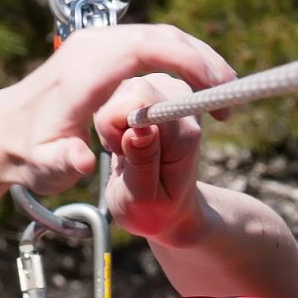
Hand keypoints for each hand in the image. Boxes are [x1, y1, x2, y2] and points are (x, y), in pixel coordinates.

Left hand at [0, 25, 233, 196]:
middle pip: (163, 36)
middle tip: (233, 95)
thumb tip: (84, 160)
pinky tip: (197, 87)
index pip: (148, 49)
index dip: (189, 64)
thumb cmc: (28, 153)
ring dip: (197, 59)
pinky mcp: (105, 46)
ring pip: (162, 36)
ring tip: (222, 94)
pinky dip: (181, 59)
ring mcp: (99, 40)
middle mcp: (94, 45)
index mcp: (86, 70)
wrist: (2, 130)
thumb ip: (65, 164)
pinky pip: (153, 43)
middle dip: (205, 61)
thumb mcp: (44, 167)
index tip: (217, 91)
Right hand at [95, 74, 205, 243]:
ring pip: (123, 88)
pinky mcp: (158, 89)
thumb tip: (138, 125)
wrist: (169, 207)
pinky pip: (121, 91)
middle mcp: (184, 106)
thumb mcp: (144, 199)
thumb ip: (142, 162)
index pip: (142, 99)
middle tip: (124, 154)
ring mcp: (172, 93)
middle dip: (113, 122)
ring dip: (114, 120)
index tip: (121, 153)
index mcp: (183, 134)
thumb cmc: (154, 209)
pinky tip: (126, 138)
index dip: (116, 124)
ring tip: (126, 150)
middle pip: (131, 88)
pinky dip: (115, 115)